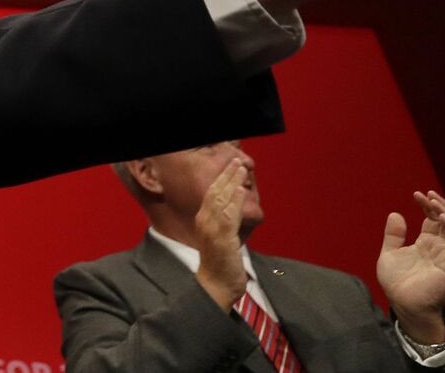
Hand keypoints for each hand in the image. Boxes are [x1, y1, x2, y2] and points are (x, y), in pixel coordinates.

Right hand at [193, 158, 250, 309]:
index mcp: (204, 220)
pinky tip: (240, 190)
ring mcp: (212, 229)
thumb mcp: (223, 239)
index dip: (220, 179)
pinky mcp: (222, 238)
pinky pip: (229, 215)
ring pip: (221, 199)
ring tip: (239, 168)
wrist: (216, 285)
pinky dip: (234, 200)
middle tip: (235, 160)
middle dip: (225, 175)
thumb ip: (227, 223)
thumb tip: (237, 208)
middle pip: (214, 192)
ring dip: (231, 182)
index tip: (229, 165)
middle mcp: (205, 221)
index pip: (211, 194)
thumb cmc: (221, 264)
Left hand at [378, 190, 444, 343]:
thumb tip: (395, 213)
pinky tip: (442, 219)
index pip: (434, 219)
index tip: (417, 194)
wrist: (403, 304)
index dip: (429, 206)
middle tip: (428, 194)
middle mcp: (442, 248)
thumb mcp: (390, 254)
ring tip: (436, 203)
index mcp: (428, 243)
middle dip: (440, 206)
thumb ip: (393, 235)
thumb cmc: (398, 283)